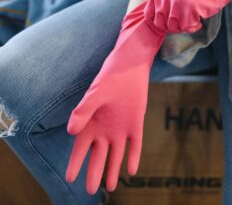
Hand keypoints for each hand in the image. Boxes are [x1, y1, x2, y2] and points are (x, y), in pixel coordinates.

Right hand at [65, 1, 165, 193]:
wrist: (131, 66)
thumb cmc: (110, 77)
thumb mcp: (96, 93)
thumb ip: (83, 110)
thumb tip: (70, 131)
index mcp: (91, 122)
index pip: (80, 147)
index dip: (75, 162)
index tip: (70, 177)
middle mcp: (105, 128)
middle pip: (98, 155)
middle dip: (94, 172)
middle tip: (90, 190)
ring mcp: (121, 127)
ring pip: (116, 153)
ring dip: (113, 169)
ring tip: (110, 186)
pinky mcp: (136, 123)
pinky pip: (135, 144)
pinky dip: (133, 157)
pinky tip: (132, 170)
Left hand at [144, 0, 231, 33]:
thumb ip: (164, 3)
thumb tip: (155, 22)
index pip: (149, 14)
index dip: (159, 22)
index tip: (170, 21)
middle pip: (161, 24)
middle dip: (172, 27)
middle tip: (184, 21)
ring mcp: (176, 3)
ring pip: (173, 27)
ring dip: (184, 27)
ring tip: (193, 17)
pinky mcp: (188, 10)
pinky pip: (187, 28)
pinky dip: (194, 27)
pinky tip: (200, 18)